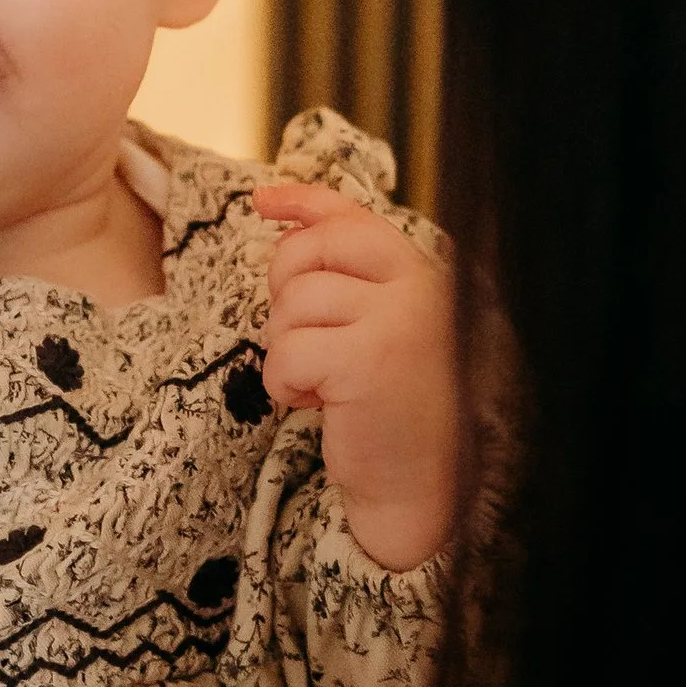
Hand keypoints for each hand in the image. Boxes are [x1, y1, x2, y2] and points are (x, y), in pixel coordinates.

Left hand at [256, 181, 456, 571]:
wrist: (420, 485)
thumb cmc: (391, 408)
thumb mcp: (376, 327)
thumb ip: (345, 275)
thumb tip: (279, 213)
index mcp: (423, 274)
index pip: (352, 219)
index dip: (302, 202)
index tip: (262, 201)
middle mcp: (418, 288)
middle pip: (307, 254)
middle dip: (283, 293)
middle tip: (305, 339)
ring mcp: (396, 321)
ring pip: (291, 306)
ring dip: (288, 350)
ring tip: (324, 382)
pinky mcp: (367, 361)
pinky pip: (286, 352)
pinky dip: (286, 384)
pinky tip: (319, 405)